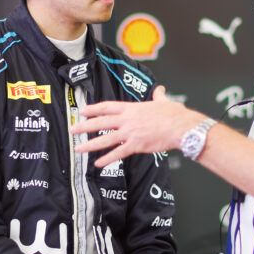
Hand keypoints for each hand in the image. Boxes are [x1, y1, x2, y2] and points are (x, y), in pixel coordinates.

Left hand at [70, 86, 203, 166]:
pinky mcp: (136, 145)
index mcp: (132, 108)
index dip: (93, 109)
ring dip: (90, 144)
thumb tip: (160, 90)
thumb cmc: (174, 114)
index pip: (107, 107)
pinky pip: (118, 153)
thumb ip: (159, 96)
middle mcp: (127, 120)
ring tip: (78, 149)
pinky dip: (107, 159)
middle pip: (101, 123)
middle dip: (84, 126)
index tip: (82, 111)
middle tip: (73, 129)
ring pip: (105, 139)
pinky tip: (98, 164)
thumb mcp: (164, 102)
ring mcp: (130, 133)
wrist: (181, 127)